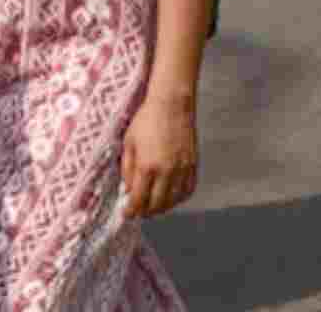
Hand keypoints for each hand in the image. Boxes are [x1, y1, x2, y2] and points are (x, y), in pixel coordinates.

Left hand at [121, 95, 198, 218]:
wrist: (172, 106)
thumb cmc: (146, 121)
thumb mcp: (128, 143)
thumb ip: (127, 168)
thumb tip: (128, 189)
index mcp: (147, 166)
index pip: (139, 198)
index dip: (132, 210)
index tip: (126, 214)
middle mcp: (167, 172)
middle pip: (157, 204)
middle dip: (146, 212)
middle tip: (138, 212)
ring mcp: (183, 170)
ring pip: (174, 201)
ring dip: (162, 208)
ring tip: (152, 207)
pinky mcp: (193, 166)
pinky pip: (188, 191)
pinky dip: (178, 199)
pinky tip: (170, 197)